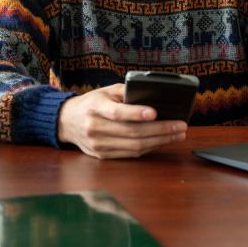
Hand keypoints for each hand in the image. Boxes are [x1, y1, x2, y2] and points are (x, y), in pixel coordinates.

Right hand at [57, 83, 186, 158]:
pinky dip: (149, 148)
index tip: (155, 112)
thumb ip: (127, 92)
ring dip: (160, 141)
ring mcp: (98, 144)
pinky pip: (130, 154)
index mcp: (95, 108)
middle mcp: (95, 128)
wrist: (66, 121)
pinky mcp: (102, 155)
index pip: (117, 112)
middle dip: (160, 129)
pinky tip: (163, 141)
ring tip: (178, 134)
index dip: (136, 113)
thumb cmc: (92, 103)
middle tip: (181, 125)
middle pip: (132, 132)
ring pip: (134, 146)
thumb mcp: (106, 91)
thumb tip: (154, 98)